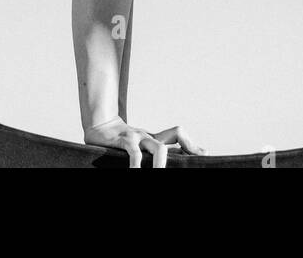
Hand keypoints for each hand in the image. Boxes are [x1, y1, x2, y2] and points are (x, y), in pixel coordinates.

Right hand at [83, 117, 206, 166]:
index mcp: (155, 138)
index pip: (178, 134)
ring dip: (163, 165)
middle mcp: (150, 135)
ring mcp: (138, 136)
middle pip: (176, 133)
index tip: (203, 155)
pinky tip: (136, 173)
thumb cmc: (122, 141)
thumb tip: (179, 157)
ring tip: (160, 175)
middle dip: (187, 149)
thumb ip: (157, 150)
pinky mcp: (124, 141)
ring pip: (158, 148)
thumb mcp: (141, 146)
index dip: (191, 144)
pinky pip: (134, 154)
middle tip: (190, 167)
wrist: (99, 126)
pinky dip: (138, 166)